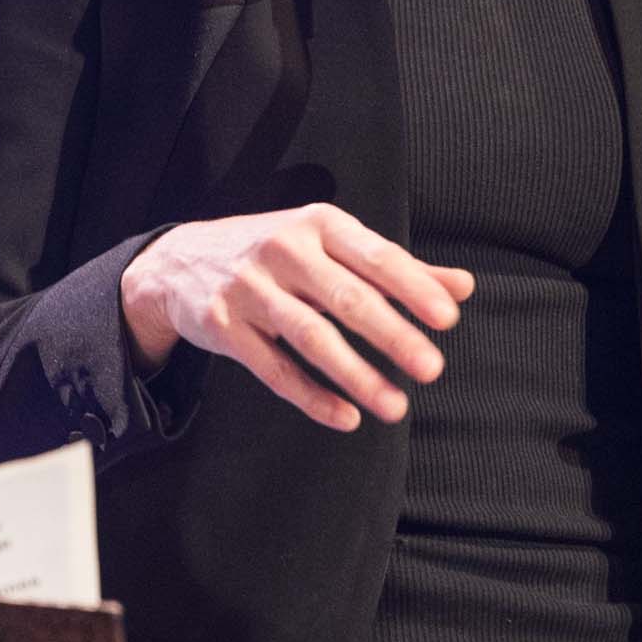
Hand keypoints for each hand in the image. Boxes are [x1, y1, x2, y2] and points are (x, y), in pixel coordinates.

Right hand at [120, 203, 471, 431]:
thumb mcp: (330, 244)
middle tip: (431, 368)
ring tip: (396, 406)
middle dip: (392, 335)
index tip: (448, 320)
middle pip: (345, 297)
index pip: (375, 256)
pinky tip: (346, 417)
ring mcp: (249, 289)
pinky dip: (311, 396)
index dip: (412, 288)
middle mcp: (283, 250)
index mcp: (319, 224)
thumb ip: (396, 267)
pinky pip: (273, 368)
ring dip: (356, 375)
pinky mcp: (222, 327)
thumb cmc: (276, 253)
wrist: (178, 261)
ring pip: (309, 337)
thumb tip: (463, 287)